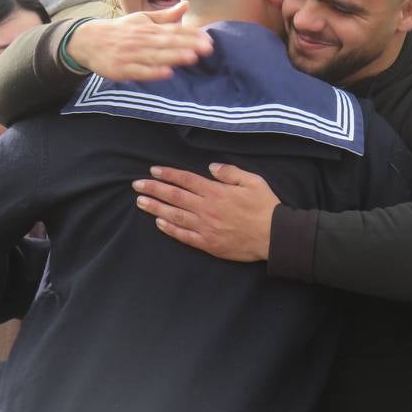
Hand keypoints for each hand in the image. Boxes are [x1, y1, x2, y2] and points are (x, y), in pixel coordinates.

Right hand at [67, 4, 213, 82]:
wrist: (88, 40)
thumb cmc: (120, 31)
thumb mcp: (141, 19)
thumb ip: (165, 16)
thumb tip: (186, 5)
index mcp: (148, 28)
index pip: (173, 31)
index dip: (191, 35)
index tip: (208, 39)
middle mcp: (141, 40)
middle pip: (167, 43)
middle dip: (188, 45)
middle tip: (207, 48)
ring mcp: (131, 55)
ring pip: (155, 56)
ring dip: (174, 56)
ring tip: (192, 57)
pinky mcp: (122, 69)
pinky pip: (139, 71)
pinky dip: (153, 72)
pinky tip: (166, 73)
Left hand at [133, 164, 278, 260]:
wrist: (274, 236)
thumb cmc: (265, 206)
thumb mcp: (253, 181)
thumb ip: (230, 172)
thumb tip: (211, 167)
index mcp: (216, 191)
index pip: (186, 180)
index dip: (168, 174)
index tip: (153, 170)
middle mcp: (206, 208)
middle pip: (174, 196)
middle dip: (154, 189)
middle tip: (137, 185)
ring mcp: (205, 227)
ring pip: (174, 216)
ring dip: (155, 208)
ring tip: (140, 202)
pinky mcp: (208, 243)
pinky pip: (184, 236)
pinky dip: (170, 229)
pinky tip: (159, 223)